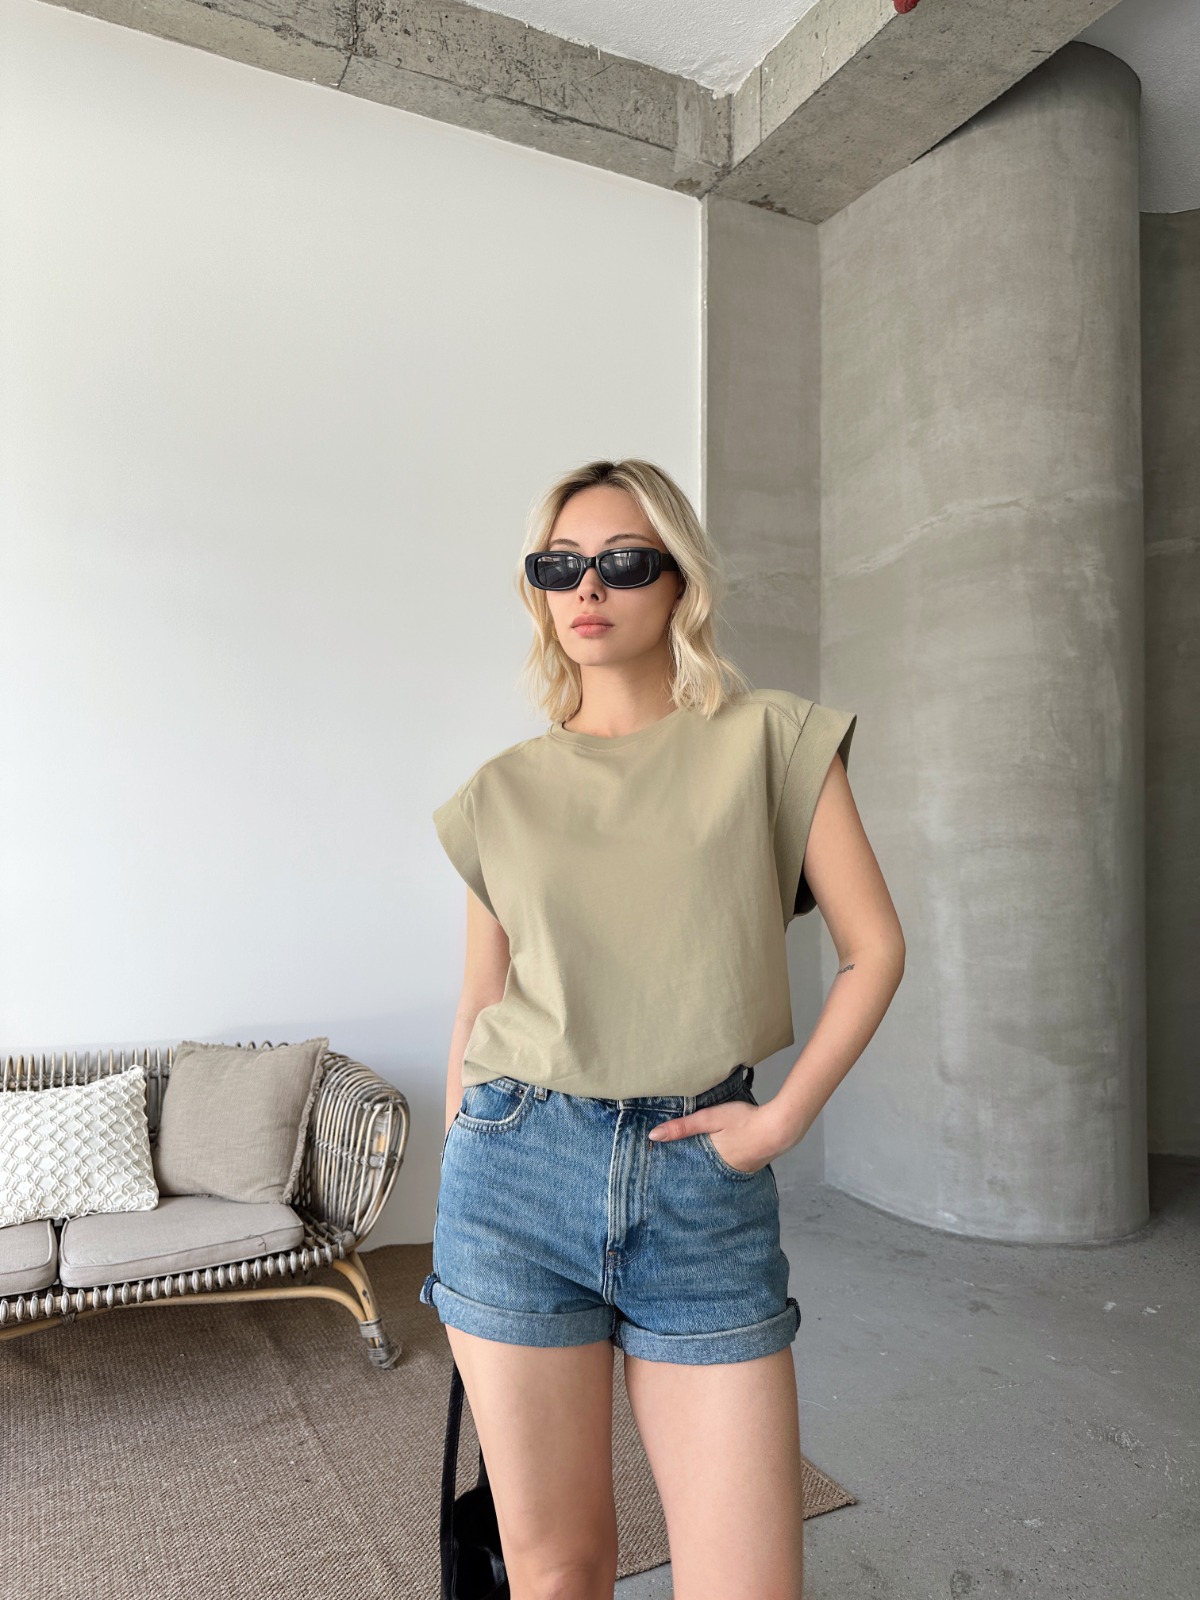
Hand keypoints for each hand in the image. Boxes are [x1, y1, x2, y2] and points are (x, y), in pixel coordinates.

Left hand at [647, 1099, 781, 1174]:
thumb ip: (683, 1126)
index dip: (675, 1167)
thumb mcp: (710, 1118)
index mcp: (710, 1161)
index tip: (661, 1169)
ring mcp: (739, 1171)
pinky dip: (723, 1163)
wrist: (781, 1128)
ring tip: (695, 1164)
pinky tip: (721, 1157)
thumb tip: (653, 1135)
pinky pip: (731, 1167)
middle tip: (674, 1170)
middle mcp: (724, 1171)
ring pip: (716, 1170)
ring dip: (707, 1167)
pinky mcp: (751, 1166)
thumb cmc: (745, 1120)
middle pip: (701, 1172)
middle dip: (690, 1170)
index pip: (686, 1169)